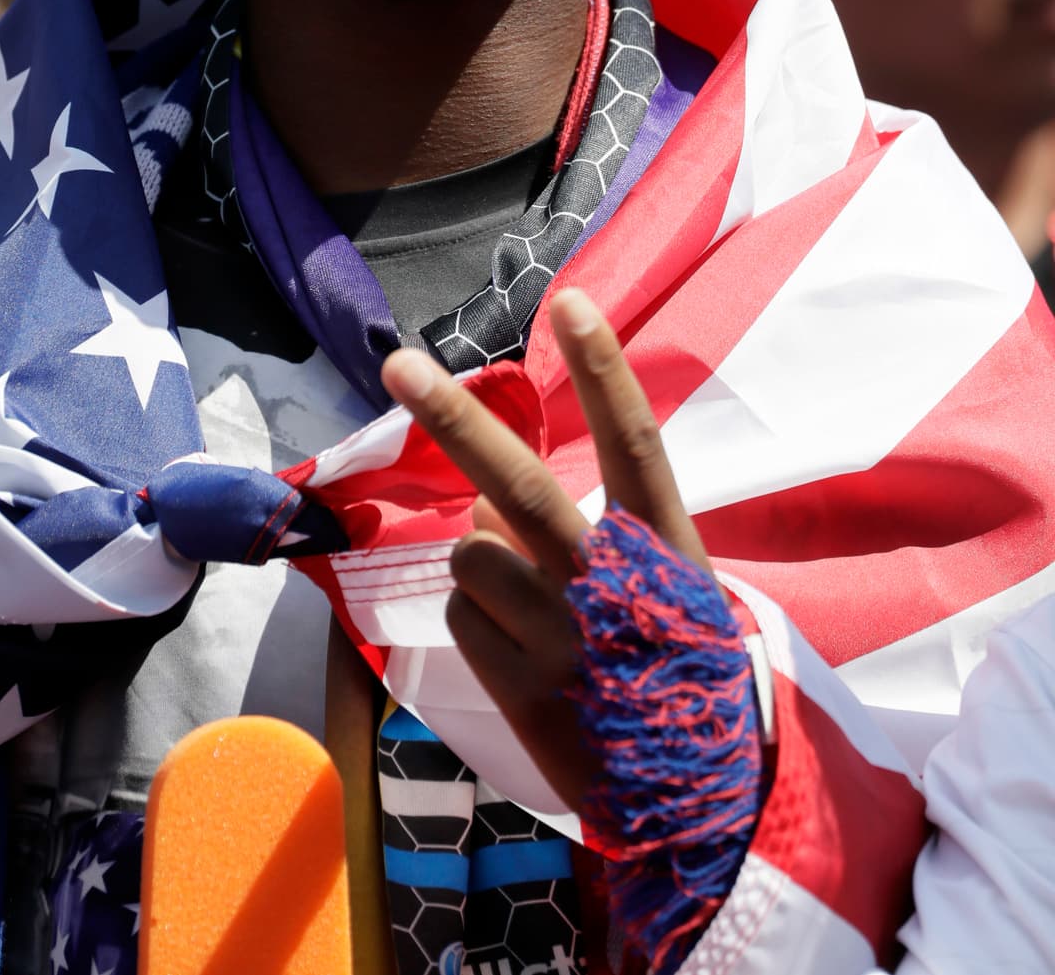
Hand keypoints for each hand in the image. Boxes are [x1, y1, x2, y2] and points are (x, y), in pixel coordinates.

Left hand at [379, 286, 709, 811]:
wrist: (699, 798)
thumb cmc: (673, 664)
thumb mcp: (661, 587)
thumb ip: (584, 530)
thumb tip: (485, 503)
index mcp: (666, 548)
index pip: (635, 442)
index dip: (604, 371)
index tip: (571, 301)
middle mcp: (615, 585)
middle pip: (520, 485)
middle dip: (453, 418)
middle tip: (398, 363)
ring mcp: (566, 639)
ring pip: (473, 553)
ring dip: (484, 565)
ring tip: (533, 607)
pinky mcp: (523, 687)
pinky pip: (460, 615)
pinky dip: (477, 622)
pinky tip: (523, 654)